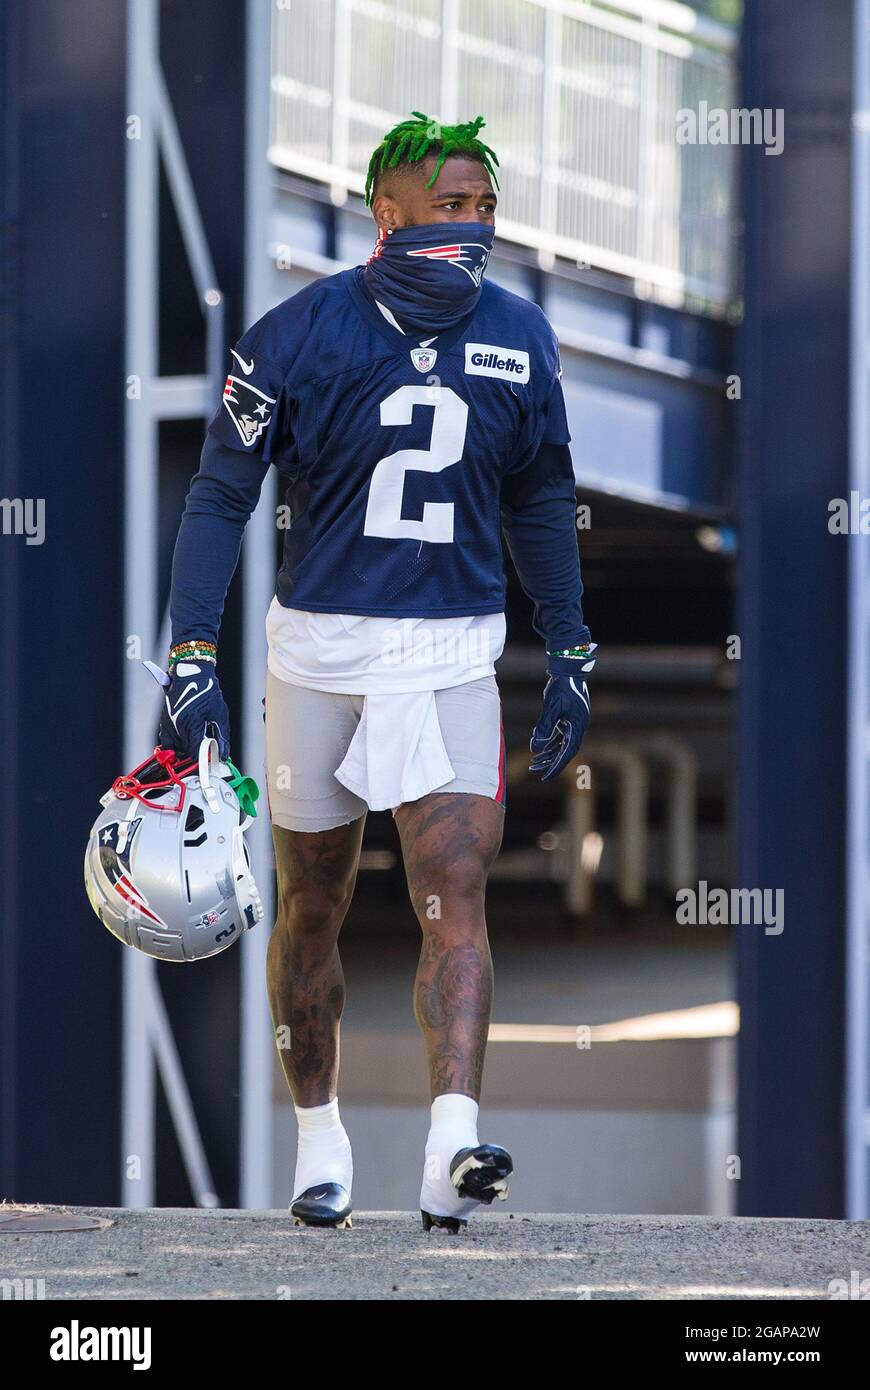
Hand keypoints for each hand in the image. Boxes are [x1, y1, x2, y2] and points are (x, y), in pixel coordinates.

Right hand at [158, 659, 230, 761]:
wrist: (190, 675)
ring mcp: (168, 724)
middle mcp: (177, 726)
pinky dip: (176, 744)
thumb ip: (221, 736)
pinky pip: (168, 741)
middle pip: (185, 752)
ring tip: (198, 740)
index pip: (195, 751)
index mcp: (191, 724)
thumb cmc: (206, 691)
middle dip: (197, 752)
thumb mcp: (219, 714)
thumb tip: (224, 754)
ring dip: (187, 749)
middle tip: (208, 748)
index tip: (212, 757)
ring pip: (176, 748)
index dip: (204, 757)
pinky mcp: (164, 722)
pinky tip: (186, 739)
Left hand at [529, 644, 596, 781]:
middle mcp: (578, 727)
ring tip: (533, 762)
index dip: (556, 766)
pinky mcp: (568, 718)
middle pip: (564, 752)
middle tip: (534, 770)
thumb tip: (536, 749)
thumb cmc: (561, 688)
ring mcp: (574, 723)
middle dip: (550, 762)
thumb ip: (544, 728)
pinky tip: (538, 748)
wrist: (567, 670)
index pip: (567, 753)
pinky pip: (559, 736)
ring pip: (561, 745)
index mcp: (578, 727)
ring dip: (548, 754)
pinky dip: (549, 743)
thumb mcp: (551, 708)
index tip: (544, 776)